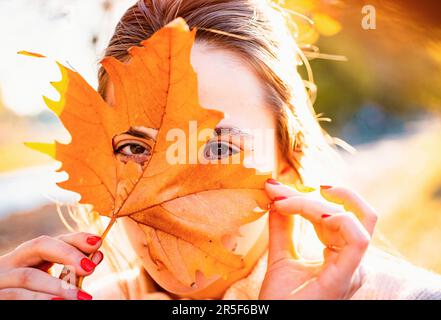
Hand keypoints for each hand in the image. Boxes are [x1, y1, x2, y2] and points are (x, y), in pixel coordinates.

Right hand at [0, 232, 103, 299]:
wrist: (13, 306)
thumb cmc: (35, 294)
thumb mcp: (55, 281)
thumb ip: (73, 270)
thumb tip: (97, 255)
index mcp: (28, 256)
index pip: (54, 238)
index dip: (76, 239)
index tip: (97, 242)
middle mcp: (13, 262)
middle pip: (39, 245)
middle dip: (67, 254)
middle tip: (90, 268)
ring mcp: (1, 280)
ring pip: (29, 276)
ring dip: (58, 286)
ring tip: (81, 296)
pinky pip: (16, 296)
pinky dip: (39, 299)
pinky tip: (58, 303)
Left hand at [259, 180, 376, 299]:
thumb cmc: (282, 301)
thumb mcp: (280, 255)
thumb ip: (282, 226)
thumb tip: (276, 193)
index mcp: (340, 256)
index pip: (336, 215)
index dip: (306, 197)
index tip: (274, 190)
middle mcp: (352, 261)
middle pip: (348, 212)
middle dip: (310, 195)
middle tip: (278, 191)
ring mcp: (353, 269)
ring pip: (351, 218)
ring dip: (313, 204)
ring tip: (283, 203)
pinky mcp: (348, 276)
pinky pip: (357, 239)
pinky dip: (334, 217)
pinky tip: (308, 211)